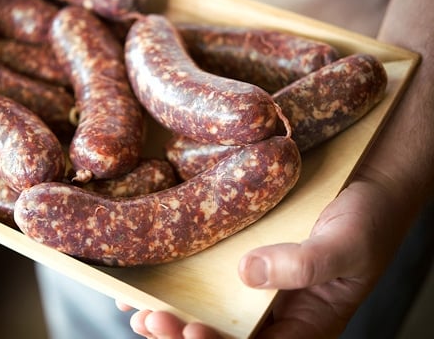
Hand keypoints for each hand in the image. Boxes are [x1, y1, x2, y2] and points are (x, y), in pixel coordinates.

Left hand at [119, 167, 402, 338]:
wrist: (365, 184)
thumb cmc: (369, 219)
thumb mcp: (348, 243)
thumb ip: (308, 263)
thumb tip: (249, 273)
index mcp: (304, 324)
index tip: (188, 330)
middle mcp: (272, 311)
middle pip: (222, 336)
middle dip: (182, 335)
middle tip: (151, 320)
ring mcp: (252, 284)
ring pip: (206, 312)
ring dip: (170, 316)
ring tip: (139, 312)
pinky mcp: (238, 257)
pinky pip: (203, 278)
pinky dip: (173, 284)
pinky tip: (145, 283)